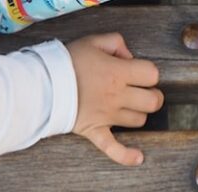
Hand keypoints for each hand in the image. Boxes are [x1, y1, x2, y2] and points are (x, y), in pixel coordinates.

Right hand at [67, 31, 163, 166]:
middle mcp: (117, 95)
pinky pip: (114, 148)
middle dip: (153, 95)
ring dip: (138, 113)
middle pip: (152, 101)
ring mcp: (107, 116)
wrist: (44, 83)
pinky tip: (138, 157)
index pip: (152, 74)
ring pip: (139, 120)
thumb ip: (116, 42)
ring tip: (130, 106)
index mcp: (118, 72)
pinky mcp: (96, 131)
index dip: (149, 72)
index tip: (140, 71)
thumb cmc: (68, 60)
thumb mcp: (93, 40)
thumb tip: (129, 56)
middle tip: (143, 90)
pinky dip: (126, 155)